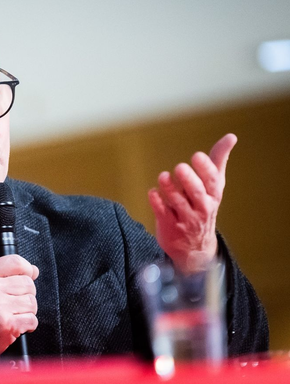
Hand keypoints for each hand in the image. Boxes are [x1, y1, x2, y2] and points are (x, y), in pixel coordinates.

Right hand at [0, 255, 38, 362]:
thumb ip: (3, 275)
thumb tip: (33, 271)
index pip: (15, 262)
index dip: (27, 269)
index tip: (30, 275)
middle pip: (28, 284)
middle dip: (26, 295)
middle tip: (14, 304)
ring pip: (32, 302)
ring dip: (27, 311)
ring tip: (13, 315)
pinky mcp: (7, 325)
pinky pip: (32, 320)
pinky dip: (28, 325)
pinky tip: (15, 325)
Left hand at [148, 133, 235, 274]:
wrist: (196, 248)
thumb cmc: (204, 206)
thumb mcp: (214, 186)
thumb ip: (218, 160)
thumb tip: (231, 136)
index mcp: (212, 195)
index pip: (212, 181)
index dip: (205, 169)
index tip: (197, 156)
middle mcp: (201, 208)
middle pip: (196, 193)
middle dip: (189, 180)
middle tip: (180, 167)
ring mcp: (185, 218)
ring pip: (178, 202)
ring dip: (170, 189)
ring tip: (163, 176)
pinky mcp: (168, 225)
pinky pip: (162, 213)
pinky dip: (157, 202)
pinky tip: (152, 192)